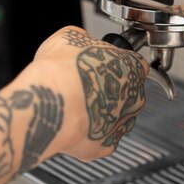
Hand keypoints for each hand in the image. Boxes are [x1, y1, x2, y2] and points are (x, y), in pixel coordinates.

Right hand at [12, 26, 148, 163]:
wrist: (49, 104)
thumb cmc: (62, 70)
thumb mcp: (69, 37)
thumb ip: (84, 41)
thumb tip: (81, 43)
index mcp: (132, 66)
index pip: (134, 63)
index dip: (114, 62)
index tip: (101, 63)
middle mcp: (134, 97)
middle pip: (126, 91)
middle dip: (107, 88)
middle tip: (83, 84)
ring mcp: (121, 124)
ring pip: (115, 116)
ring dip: (100, 111)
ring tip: (74, 105)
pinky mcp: (104, 146)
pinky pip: (100, 138)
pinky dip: (89, 133)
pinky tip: (72, 123)